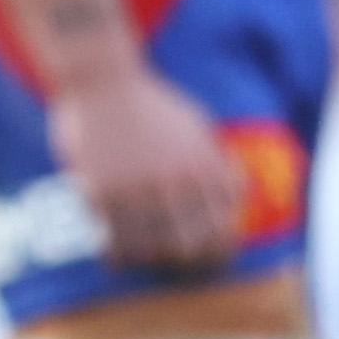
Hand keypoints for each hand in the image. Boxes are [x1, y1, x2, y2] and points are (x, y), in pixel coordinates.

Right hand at [49, 61, 242, 267]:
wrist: (102, 79)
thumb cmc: (150, 101)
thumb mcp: (196, 123)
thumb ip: (216, 160)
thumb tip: (235, 193)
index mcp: (203, 164)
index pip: (222, 226)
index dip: (217, 248)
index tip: (205, 254)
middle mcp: (175, 180)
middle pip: (190, 245)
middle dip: (184, 258)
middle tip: (172, 259)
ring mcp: (138, 187)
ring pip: (151, 249)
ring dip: (147, 256)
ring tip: (139, 255)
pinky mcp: (103, 191)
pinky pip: (114, 241)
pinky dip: (116, 255)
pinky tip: (112, 253)